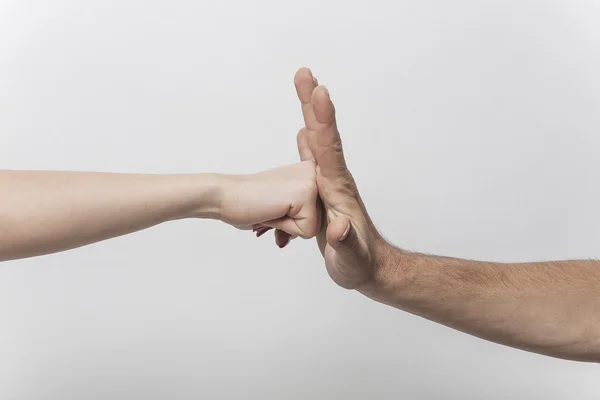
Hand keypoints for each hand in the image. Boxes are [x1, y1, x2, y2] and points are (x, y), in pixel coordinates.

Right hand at [219, 161, 320, 246]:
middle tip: (272, 208)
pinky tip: (271, 211)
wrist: (225, 195)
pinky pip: (307, 231)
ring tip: (272, 209)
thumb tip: (324, 226)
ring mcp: (311, 181)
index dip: (295, 220)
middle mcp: (315, 172)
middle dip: (294, 225)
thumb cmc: (249, 202)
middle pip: (319, 221)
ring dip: (289, 227)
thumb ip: (303, 208)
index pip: (318, 214)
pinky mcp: (306, 193)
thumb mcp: (285, 203)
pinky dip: (285, 229)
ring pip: (314, 227)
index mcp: (310, 172)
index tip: (276, 206)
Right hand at [269, 68, 384, 288]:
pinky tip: (303, 132)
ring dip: (310, 114)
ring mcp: (329, 184)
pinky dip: (307, 140)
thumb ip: (343, 243)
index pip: (329, 150)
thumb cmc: (360, 265)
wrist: (371, 268)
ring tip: (306, 87)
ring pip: (317, 142)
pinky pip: (313, 159)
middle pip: (322, 136)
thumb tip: (337, 226)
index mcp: (337, 190)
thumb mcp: (350, 259)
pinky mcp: (323, 192)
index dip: (324, 121)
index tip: (320, 91)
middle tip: (305, 73)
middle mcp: (334, 180)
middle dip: (313, 104)